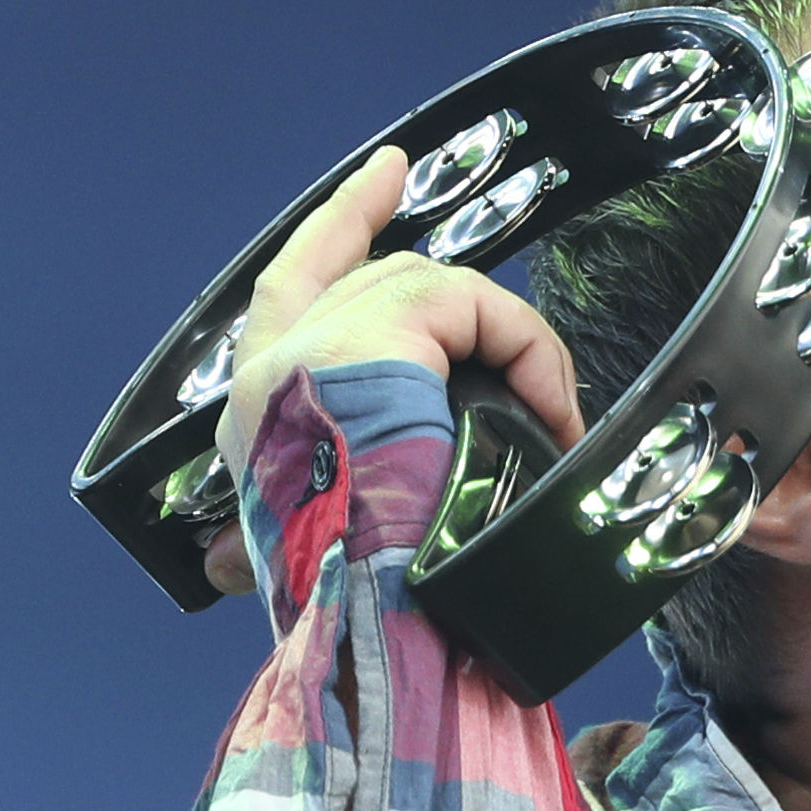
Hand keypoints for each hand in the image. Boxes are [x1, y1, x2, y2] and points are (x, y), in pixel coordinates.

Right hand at [199, 148, 586, 593]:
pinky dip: (523, 348)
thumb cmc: (382, 611)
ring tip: (550, 424)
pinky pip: (467, 302)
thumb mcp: (355, 540)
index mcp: (259, 419)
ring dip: (507, 349)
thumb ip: (353, 496)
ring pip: (430, 289)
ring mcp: (308, 350)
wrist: (380, 635)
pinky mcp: (363, 343)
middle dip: (462, 302)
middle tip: (532, 352)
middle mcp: (265, 376)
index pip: (295, 283)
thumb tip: (325, 530)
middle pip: (374, 278)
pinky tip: (550, 410)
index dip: (343, 220)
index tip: (388, 174)